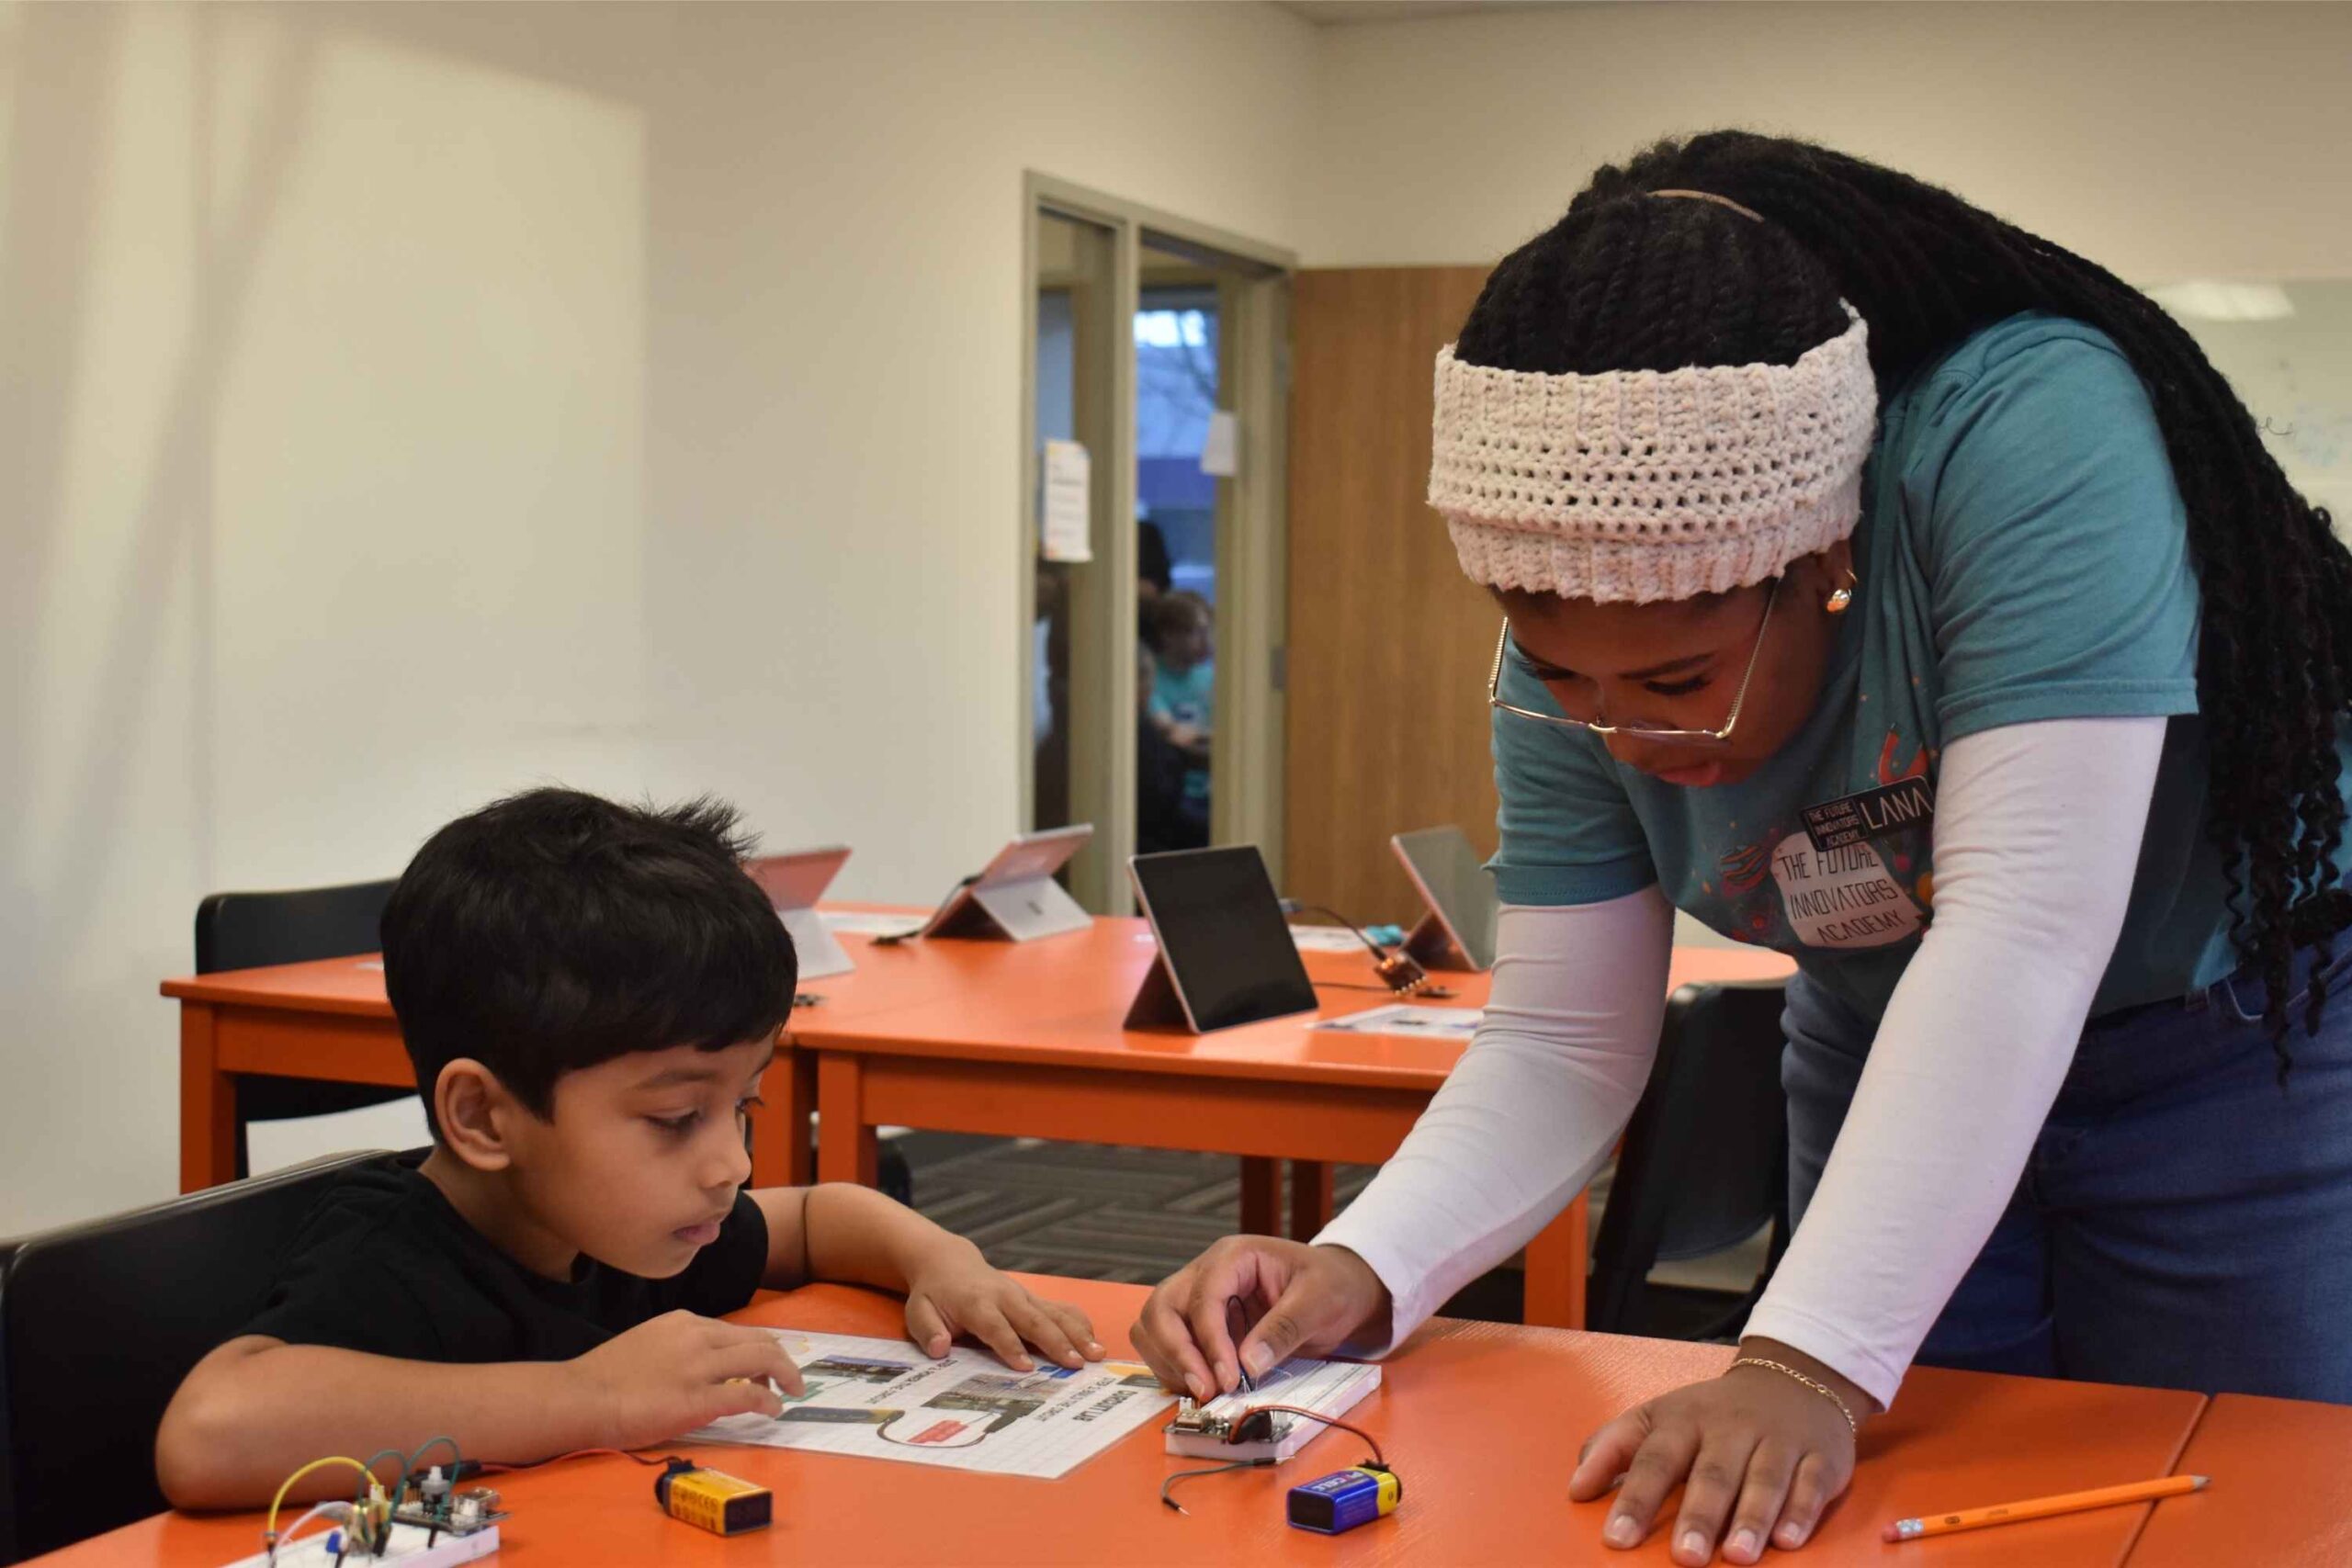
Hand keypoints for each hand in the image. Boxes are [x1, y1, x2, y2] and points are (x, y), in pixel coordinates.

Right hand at [570, 1310, 806, 1448]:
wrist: (580, 1397)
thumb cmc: (603, 1378)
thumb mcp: (647, 1344)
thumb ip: (677, 1348)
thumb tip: (700, 1368)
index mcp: (684, 1322)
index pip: (735, 1332)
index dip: (756, 1349)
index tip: (762, 1367)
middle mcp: (697, 1336)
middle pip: (758, 1340)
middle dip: (780, 1358)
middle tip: (788, 1379)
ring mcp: (700, 1366)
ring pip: (763, 1358)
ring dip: (785, 1374)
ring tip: (791, 1391)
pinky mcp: (699, 1398)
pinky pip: (749, 1395)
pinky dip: (769, 1401)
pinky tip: (773, 1410)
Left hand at [902, 1239, 1104, 1371]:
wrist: (949, 1262)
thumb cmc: (933, 1294)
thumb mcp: (918, 1311)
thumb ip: (928, 1331)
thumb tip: (940, 1349)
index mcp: (976, 1302)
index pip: (995, 1326)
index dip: (1010, 1346)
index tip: (1026, 1368)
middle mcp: (1005, 1296)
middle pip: (1033, 1320)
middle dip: (1056, 1342)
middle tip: (1076, 1365)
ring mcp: (1023, 1295)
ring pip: (1054, 1313)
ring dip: (1077, 1334)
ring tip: (1097, 1354)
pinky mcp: (1033, 1297)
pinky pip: (1060, 1308)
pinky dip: (1079, 1323)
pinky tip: (1095, 1340)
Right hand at [1132, 1236, 1389, 1400]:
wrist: (1340, 1290)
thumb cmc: (1331, 1285)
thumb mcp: (1319, 1301)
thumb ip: (1283, 1329)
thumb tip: (1247, 1365)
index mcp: (1233, 1257)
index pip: (1203, 1297)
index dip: (1209, 1341)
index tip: (1228, 1379)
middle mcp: (1205, 1274)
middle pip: (1162, 1307)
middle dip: (1176, 1352)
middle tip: (1206, 1391)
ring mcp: (1197, 1299)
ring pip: (1154, 1326)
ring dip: (1169, 1362)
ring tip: (1204, 1392)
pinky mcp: (1199, 1326)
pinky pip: (1166, 1346)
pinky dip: (1175, 1370)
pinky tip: (1203, 1388)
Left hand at [1571, 1339, 1864, 1563]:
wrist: (1793, 1379)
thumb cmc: (1711, 1414)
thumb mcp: (1658, 1417)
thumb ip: (1613, 1448)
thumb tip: (1576, 1489)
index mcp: (1683, 1420)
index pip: (1653, 1459)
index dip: (1634, 1500)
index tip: (1616, 1539)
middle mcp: (1730, 1429)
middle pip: (1712, 1474)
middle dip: (1698, 1516)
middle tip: (1684, 1557)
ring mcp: (1778, 1441)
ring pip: (1764, 1479)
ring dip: (1751, 1518)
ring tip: (1737, 1555)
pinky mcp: (1820, 1457)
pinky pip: (1811, 1484)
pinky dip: (1800, 1513)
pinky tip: (1788, 1541)